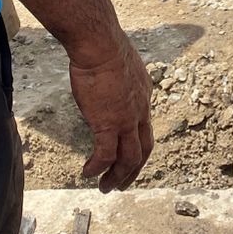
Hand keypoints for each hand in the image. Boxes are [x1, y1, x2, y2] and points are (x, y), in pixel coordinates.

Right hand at [66, 37, 153, 192]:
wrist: (100, 45)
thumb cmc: (104, 47)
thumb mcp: (120, 65)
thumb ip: (118, 79)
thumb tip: (107, 79)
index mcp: (144, 95)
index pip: (145, 126)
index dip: (138, 144)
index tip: (128, 154)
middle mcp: (140, 111)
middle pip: (144, 149)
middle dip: (133, 170)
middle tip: (122, 183)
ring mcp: (126, 119)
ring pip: (129, 158)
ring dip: (118, 177)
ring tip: (105, 188)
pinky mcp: (108, 124)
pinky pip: (105, 155)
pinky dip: (97, 167)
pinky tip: (87, 173)